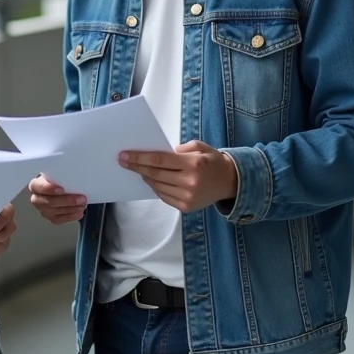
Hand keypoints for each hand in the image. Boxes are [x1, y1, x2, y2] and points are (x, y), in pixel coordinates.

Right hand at [28, 175, 86, 224]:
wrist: (57, 189)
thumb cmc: (58, 180)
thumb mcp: (56, 175)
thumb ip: (60, 176)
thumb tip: (74, 176)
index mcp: (35, 186)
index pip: (38, 187)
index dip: (49, 188)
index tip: (61, 189)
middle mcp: (36, 199)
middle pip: (50, 202)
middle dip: (67, 200)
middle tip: (81, 198)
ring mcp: (43, 210)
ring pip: (57, 211)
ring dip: (72, 208)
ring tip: (83, 204)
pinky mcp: (50, 218)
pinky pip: (61, 219)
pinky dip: (71, 216)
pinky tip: (80, 212)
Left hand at [118, 141, 237, 212]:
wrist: (230, 182)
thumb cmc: (212, 160)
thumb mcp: (198, 146)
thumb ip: (178, 149)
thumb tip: (155, 155)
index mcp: (193, 164)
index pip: (159, 160)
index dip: (139, 158)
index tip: (124, 155)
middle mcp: (190, 182)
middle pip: (155, 174)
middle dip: (136, 167)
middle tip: (123, 161)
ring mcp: (188, 197)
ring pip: (157, 187)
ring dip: (145, 178)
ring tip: (138, 170)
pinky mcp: (186, 207)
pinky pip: (164, 196)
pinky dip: (155, 187)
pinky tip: (151, 180)